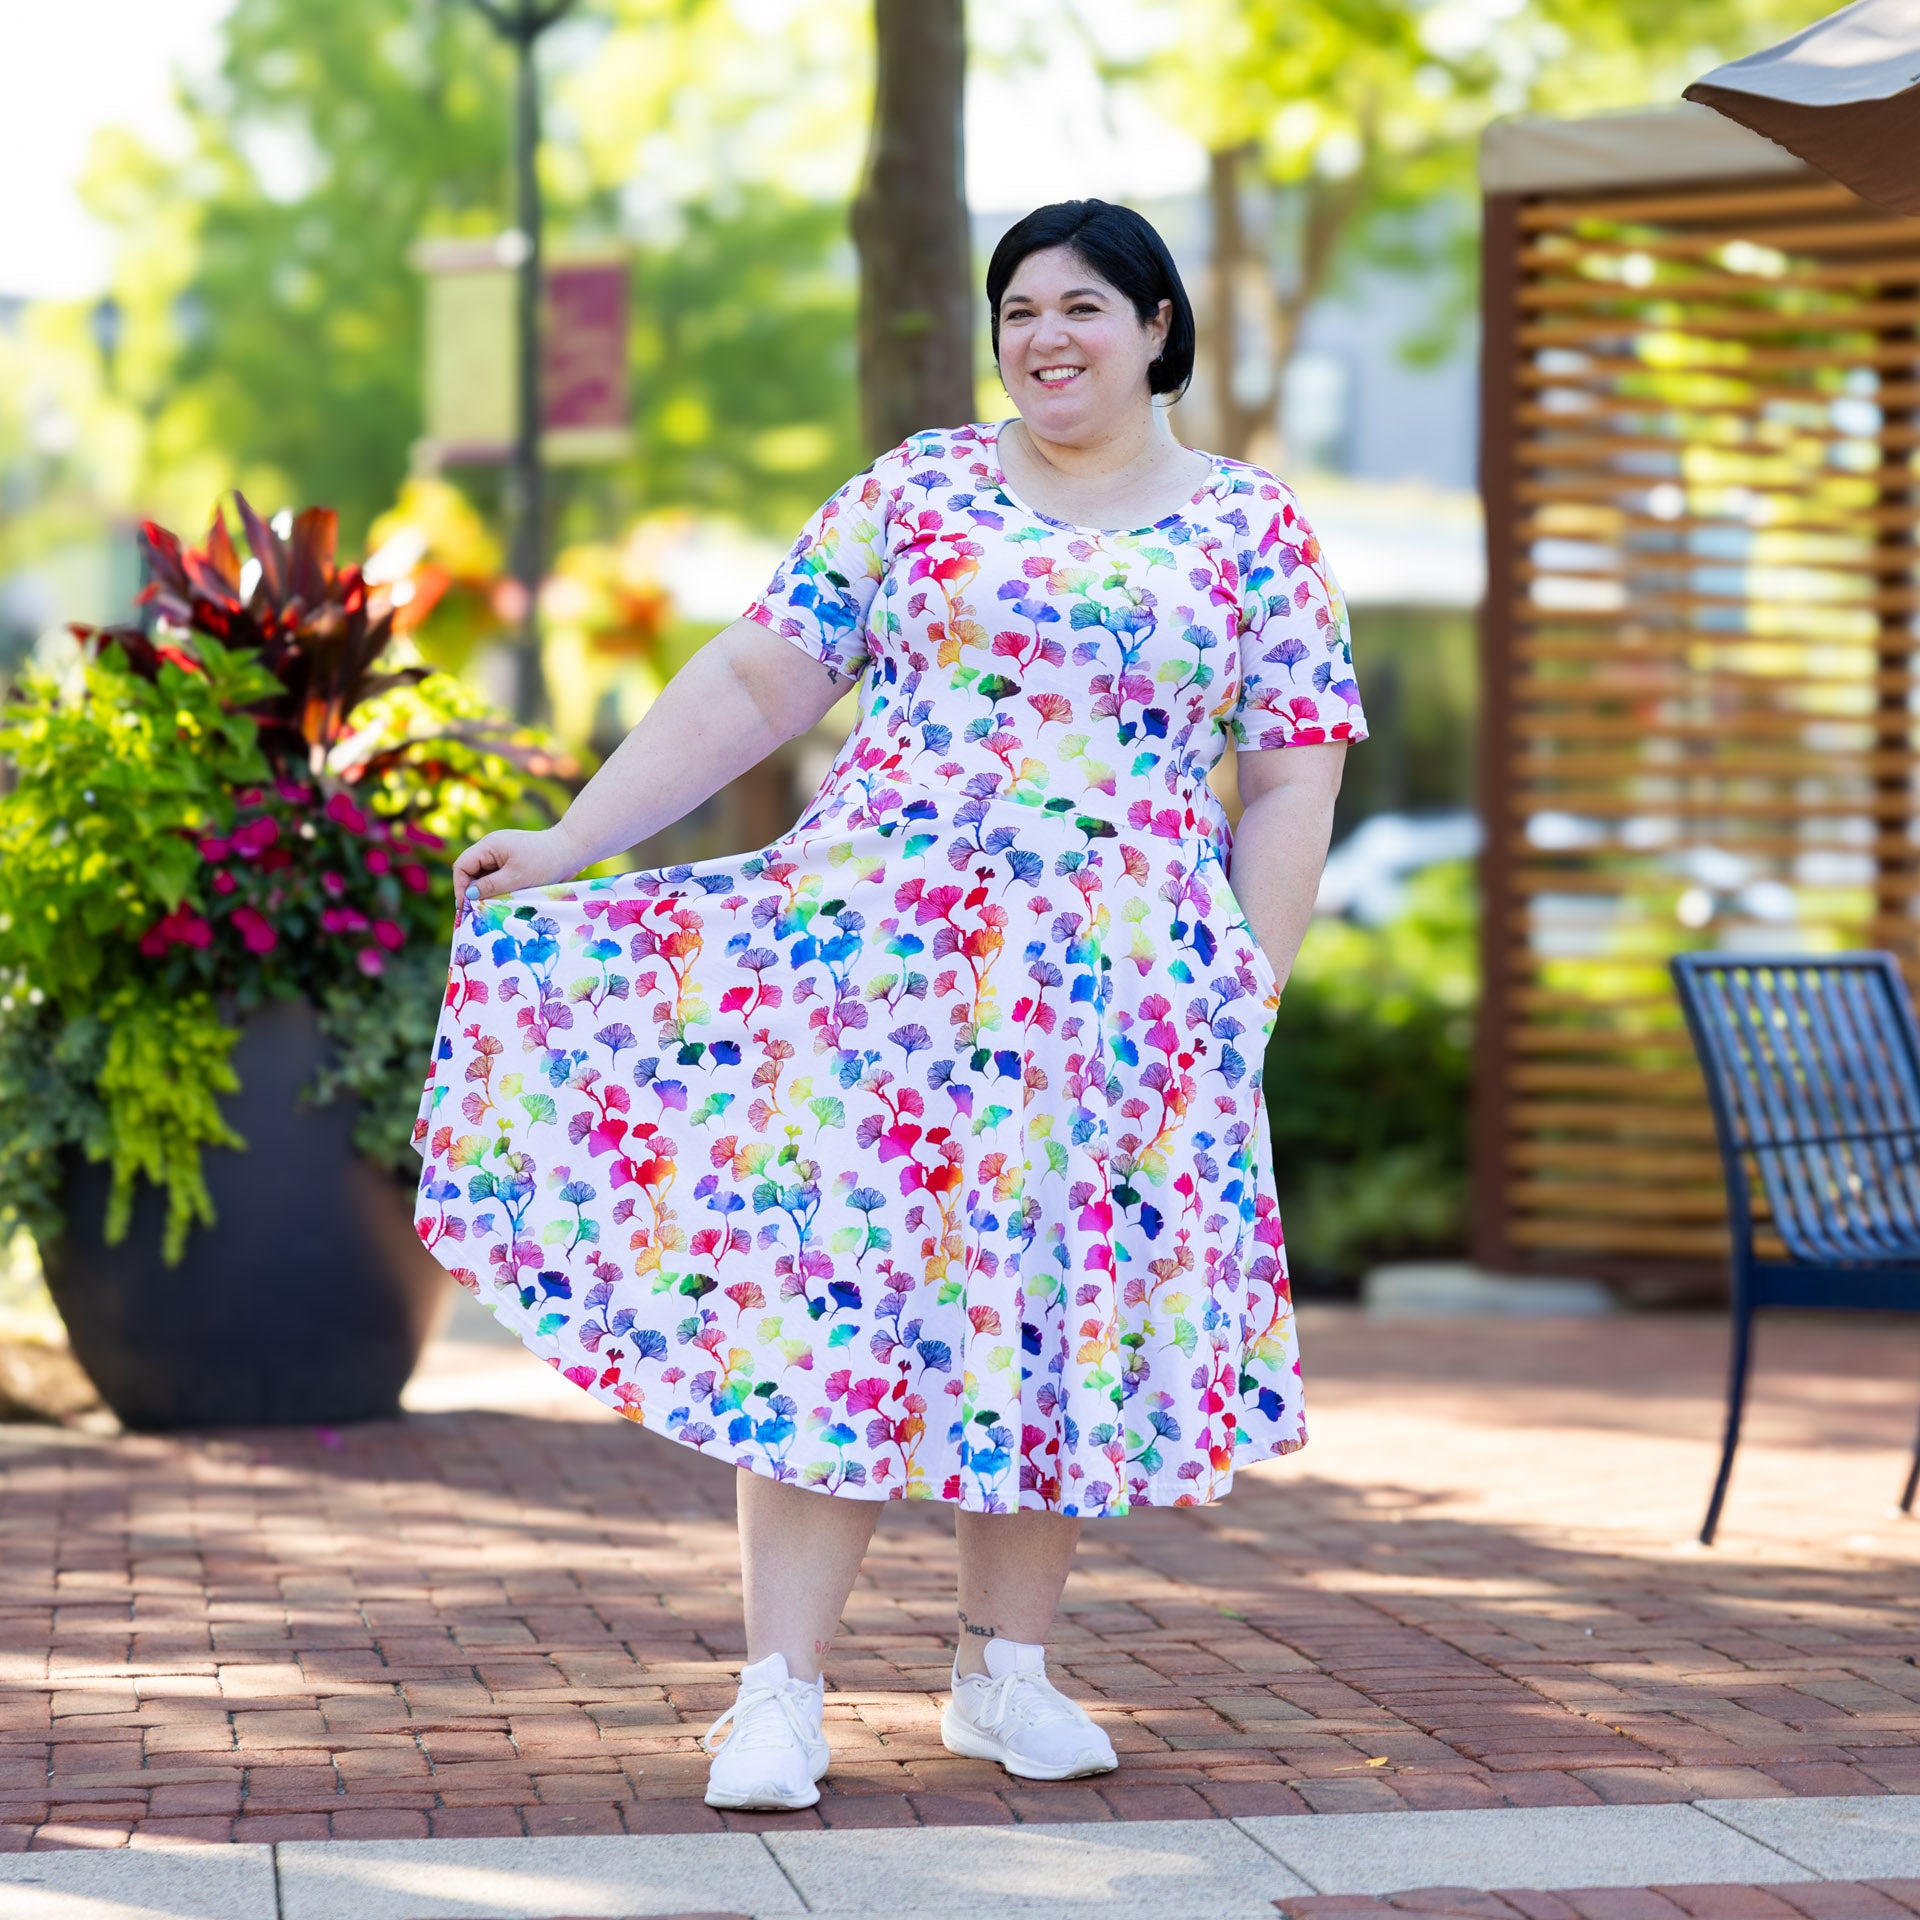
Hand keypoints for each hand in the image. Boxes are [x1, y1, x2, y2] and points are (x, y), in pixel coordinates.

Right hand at [450, 823, 582, 912]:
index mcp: (489, 845)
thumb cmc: (545, 862)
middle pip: (471, 870)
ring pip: (484, 874)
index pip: (462, 866)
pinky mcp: (512, 859)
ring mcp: (502, 852)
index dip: (460, 887)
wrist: (572, 850)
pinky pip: (497, 875)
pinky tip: (503, 900)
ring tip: (490, 908)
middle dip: (472, 891)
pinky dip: (497, 887)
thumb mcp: (516, 878)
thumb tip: (468, 896)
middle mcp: (492, 846)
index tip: (466, 907)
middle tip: (477, 912)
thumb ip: (490, 887)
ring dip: (486, 891)